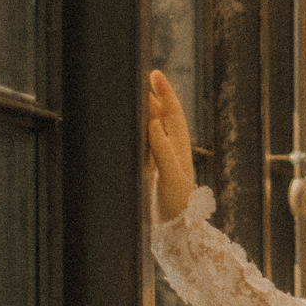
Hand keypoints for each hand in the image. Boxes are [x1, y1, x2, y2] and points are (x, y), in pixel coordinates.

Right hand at [147, 70, 195, 224]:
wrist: (175, 231)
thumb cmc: (177, 204)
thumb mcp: (171, 177)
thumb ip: (162, 151)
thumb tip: (153, 123)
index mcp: (179, 146)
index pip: (172, 112)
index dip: (164, 92)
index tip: (154, 74)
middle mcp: (171, 149)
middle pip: (161, 115)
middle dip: (152, 96)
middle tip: (140, 77)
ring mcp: (161, 158)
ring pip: (151, 128)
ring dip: (143, 111)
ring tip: (132, 96)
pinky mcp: (151, 170)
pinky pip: (143, 144)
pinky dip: (136, 131)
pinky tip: (127, 126)